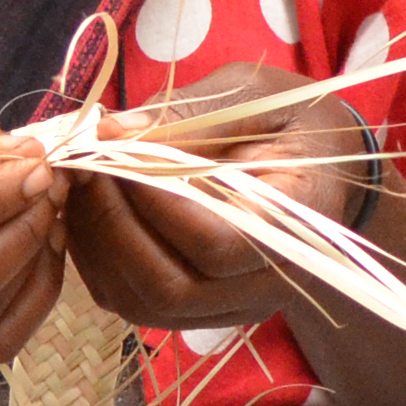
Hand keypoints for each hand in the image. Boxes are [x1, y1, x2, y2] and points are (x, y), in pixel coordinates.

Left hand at [64, 64, 370, 330]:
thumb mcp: (257, 96)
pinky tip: (88, 207)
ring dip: (95, 243)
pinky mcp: (195, 308)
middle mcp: (264, 286)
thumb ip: (193, 115)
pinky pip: (129, 299)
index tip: (116, 150)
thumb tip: (112, 131)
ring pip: (140, 302)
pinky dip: (96, 257)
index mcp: (297, 229)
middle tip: (83, 165)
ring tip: (80, 181)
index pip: (215, 246)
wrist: (326, 169)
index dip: (155, 204)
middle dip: (111, 224)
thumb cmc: (294, 123)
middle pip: (168, 288)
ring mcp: (227, 307)